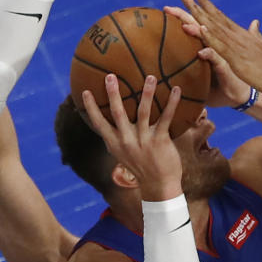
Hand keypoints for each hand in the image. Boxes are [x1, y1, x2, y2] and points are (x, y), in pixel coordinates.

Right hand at [80, 74, 182, 200]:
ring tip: (150, 77)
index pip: (99, 123)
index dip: (91, 108)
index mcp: (115, 143)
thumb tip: (109, 123)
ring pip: (144, 111)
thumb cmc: (141, 167)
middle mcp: (126, 141)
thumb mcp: (123, 154)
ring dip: (147, 93)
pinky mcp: (160, 141)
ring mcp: (143, 140)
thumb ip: (116, 138)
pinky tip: (176, 89)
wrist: (159, 185)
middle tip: (110, 76)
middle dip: (113, 94)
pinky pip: (166, 118)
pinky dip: (171, 103)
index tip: (85, 91)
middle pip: (118, 113)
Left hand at [164, 5, 249, 106]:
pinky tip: (202, 51)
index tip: (165, 8)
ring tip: (184, 24)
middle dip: (183, 14)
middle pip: (197, 25)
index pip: (192, 26)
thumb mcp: (199, 75)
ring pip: (207, 38)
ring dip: (196, 30)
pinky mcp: (226, 67)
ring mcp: (220, 55)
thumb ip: (185, 68)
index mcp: (207, 45)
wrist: (238, 96)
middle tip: (169, 6)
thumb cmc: (217, 85)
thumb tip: (165, 69)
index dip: (180, 16)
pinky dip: (209, 54)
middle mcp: (213, 45)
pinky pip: (217, 59)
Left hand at [177, 0, 261, 101]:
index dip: (205, 4)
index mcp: (241, 34)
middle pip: (213, 17)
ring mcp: (238, 47)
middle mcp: (238, 36)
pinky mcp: (239, 60)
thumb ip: (256, 34)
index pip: (219, 16)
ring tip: (186, 1)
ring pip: (214, 28)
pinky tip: (200, 27)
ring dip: (199, 15)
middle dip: (196, 4)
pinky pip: (222, 47)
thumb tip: (254, 22)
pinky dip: (210, 37)